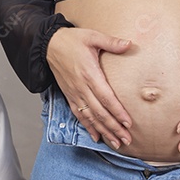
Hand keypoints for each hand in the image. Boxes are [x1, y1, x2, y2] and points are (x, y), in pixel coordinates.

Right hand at [46, 26, 132, 147]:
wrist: (50, 45)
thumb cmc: (72, 40)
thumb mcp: (92, 36)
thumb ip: (111, 42)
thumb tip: (129, 44)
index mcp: (89, 74)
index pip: (106, 97)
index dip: (117, 111)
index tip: (128, 122)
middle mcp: (81, 87)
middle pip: (99, 112)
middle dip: (114, 127)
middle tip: (127, 139)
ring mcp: (74, 94)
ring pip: (90, 117)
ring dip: (103, 131)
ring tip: (116, 143)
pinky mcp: (69, 96)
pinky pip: (79, 115)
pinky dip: (88, 127)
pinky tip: (97, 137)